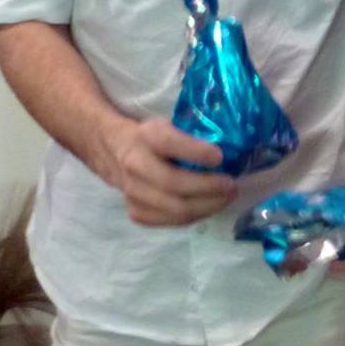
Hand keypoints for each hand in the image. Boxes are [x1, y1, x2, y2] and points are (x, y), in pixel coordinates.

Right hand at [96, 117, 235, 225]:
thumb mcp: (167, 124)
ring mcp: (132, 192)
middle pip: (174, 184)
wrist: (113, 150)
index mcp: (146, 136)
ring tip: (226, 198)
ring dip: (206, 206)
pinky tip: (207, 206)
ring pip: (174, 208)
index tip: (220, 157)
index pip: (170, 143)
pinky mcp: (135, 211)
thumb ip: (191, 135)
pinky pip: (170, 221)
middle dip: (208, 188)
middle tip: (232, 185)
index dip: (196, 152)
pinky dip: (194, 216)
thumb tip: (232, 147)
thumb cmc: (150, 137)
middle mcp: (135, 164)